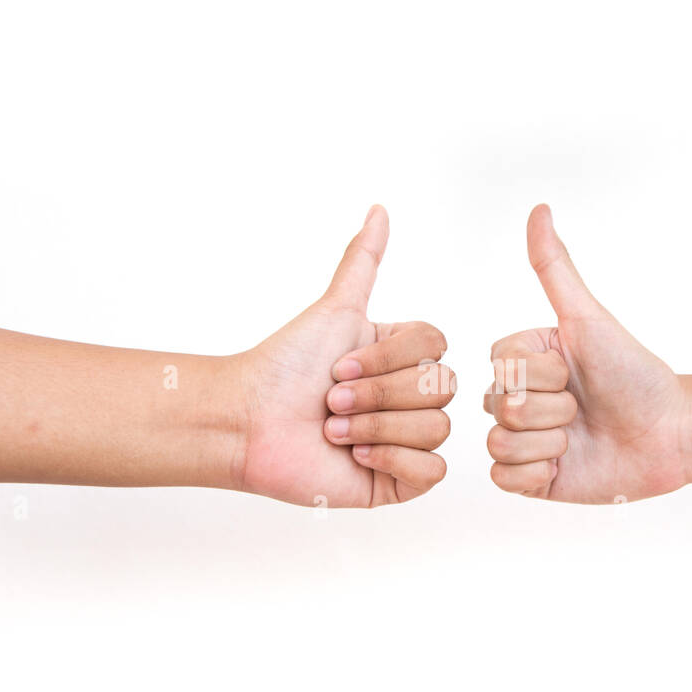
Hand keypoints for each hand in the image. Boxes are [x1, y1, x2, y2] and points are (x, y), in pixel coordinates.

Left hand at [235, 206, 455, 506]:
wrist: (249, 423)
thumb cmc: (284, 368)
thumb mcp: (332, 309)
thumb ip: (361, 262)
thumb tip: (380, 209)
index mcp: (401, 358)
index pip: (436, 345)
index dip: (388, 356)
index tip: (339, 363)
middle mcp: (409, 398)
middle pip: (442, 387)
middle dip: (378, 393)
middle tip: (330, 401)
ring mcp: (408, 441)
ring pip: (437, 427)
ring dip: (376, 426)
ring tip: (334, 430)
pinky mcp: (400, 481)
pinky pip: (432, 469)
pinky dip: (393, 457)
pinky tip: (355, 455)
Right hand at [483, 205, 691, 503]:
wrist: (670, 433)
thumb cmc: (635, 372)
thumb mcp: (589, 319)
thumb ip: (556, 269)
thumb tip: (539, 209)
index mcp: (526, 358)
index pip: (499, 363)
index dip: (539, 371)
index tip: (574, 370)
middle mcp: (520, 396)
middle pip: (498, 404)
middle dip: (550, 408)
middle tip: (584, 408)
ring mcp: (524, 439)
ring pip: (499, 442)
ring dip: (548, 441)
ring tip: (579, 437)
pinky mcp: (531, 480)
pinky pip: (504, 478)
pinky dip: (537, 472)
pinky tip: (567, 463)